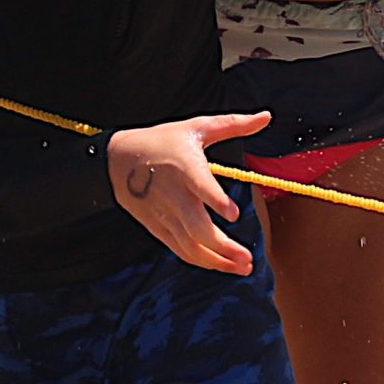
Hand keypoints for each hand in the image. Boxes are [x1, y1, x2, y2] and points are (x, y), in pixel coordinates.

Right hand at [105, 113, 269, 272]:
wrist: (117, 160)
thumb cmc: (162, 141)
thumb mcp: (196, 127)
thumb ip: (233, 124)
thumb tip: (266, 116)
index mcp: (185, 167)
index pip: (200, 186)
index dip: (215, 200)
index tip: (234, 213)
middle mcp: (174, 194)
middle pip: (196, 227)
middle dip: (222, 246)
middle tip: (248, 258)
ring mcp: (164, 214)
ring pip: (190, 245)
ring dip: (217, 259)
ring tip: (243, 267)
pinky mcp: (158, 227)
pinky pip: (180, 249)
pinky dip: (201, 260)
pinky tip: (222, 264)